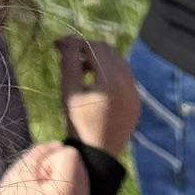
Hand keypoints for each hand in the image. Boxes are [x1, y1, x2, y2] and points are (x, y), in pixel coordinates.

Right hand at [0, 139, 91, 194]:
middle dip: (58, 170)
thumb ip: (40, 152)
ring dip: (62, 182)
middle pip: (78, 166)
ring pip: (81, 181)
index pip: (69, 154)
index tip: (35, 179)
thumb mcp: (19, 173)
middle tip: (37, 189)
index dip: (48, 160)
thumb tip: (58, 145)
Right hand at [56, 33, 138, 157]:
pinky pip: (124, 78)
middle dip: (88, 50)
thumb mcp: (69, 92)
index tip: (59, 46)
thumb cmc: (78, 123)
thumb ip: (68, 62)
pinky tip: (94, 86)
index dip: (76, 44)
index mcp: (111, 80)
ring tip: (80, 72)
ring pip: (118, 63)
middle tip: (69, 57)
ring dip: (99, 61)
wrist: (98, 155)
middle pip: (109, 52)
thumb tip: (68, 39)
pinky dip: (110, 75)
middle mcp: (128, 83)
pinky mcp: (136, 102)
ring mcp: (135, 93)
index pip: (96, 47)